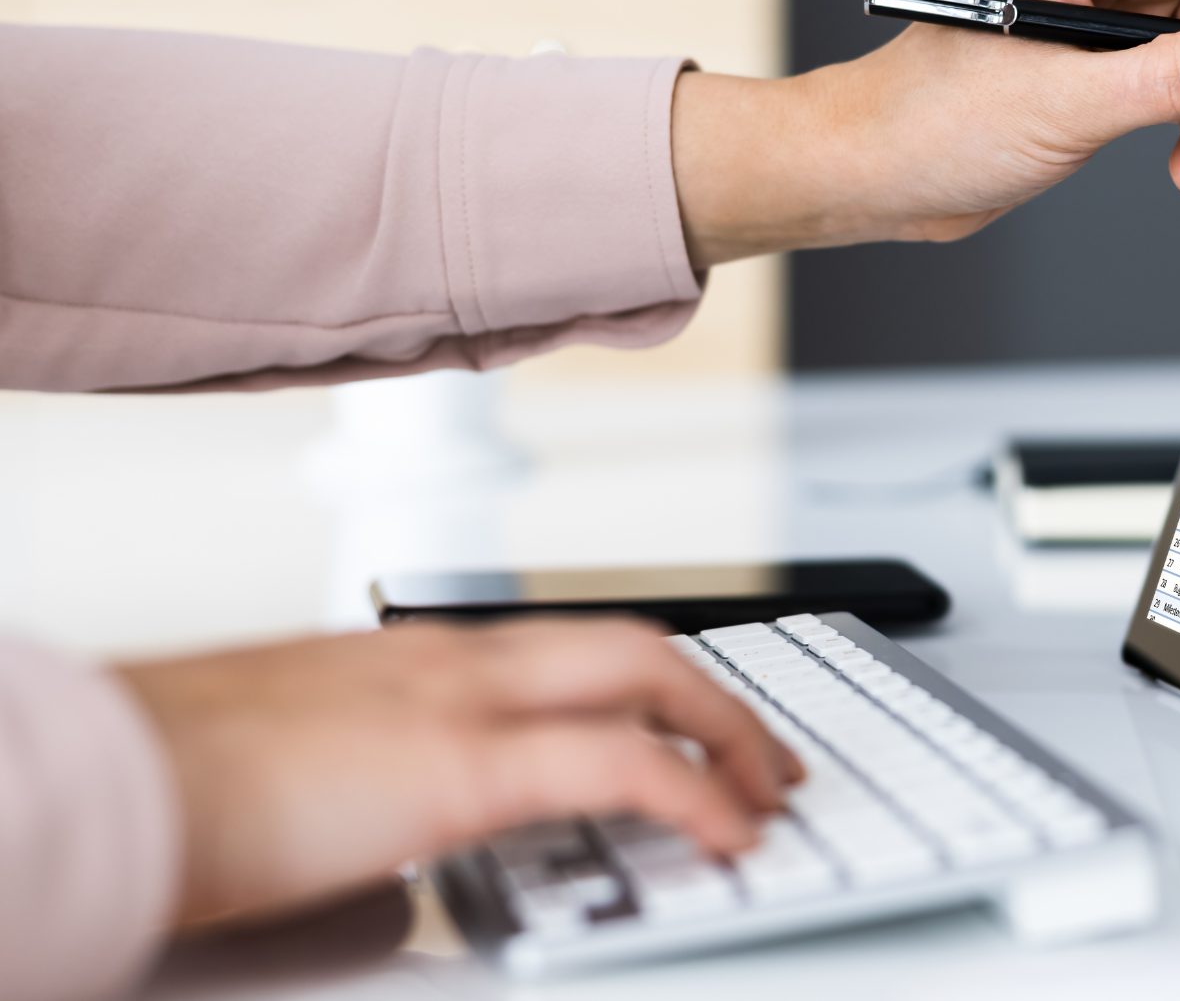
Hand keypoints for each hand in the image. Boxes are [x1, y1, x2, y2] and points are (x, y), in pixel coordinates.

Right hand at [118, 618, 801, 927]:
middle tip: (759, 757)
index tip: (682, 722)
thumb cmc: (169, 787)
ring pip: (641, 672)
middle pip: (625, 642)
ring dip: (721, 729)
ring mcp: (455, 697)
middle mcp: (443, 659)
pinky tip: (726, 834)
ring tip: (764, 793)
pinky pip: (621, 763)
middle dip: (711, 697)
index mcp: (403, 660)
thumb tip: (387, 857)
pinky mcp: (457, 763)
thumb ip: (363, 794)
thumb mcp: (293, 775)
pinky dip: (693, 792)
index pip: (556, 646)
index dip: (640, 680)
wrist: (96, 777)